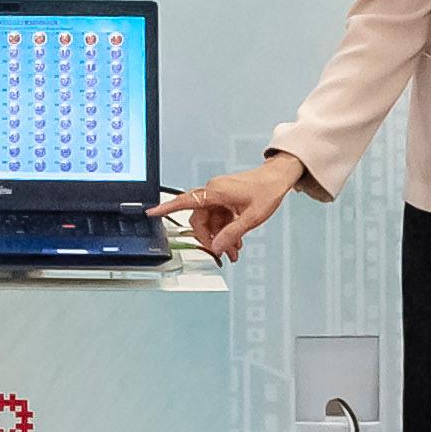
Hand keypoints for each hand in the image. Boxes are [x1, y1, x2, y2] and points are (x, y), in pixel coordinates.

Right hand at [148, 154, 301, 261]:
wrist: (278, 178)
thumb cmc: (267, 190)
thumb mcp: (251, 217)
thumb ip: (232, 234)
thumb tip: (217, 248)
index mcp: (216, 192)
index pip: (185, 201)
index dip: (167, 208)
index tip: (152, 212)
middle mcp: (213, 191)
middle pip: (199, 219)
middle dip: (209, 238)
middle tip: (220, 253)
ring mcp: (219, 195)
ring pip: (210, 221)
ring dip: (219, 237)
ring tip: (233, 251)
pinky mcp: (225, 198)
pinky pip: (218, 217)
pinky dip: (225, 230)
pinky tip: (235, 241)